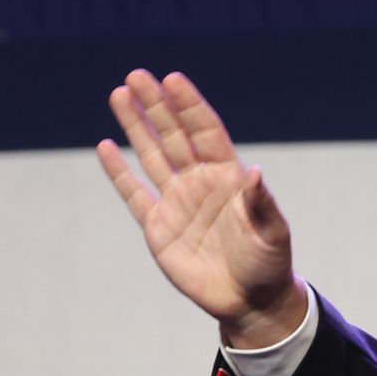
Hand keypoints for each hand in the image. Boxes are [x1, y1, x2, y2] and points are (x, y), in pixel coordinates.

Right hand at [97, 69, 305, 347]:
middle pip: (174, 135)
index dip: (189, 105)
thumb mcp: (271, 233)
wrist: (249, 300)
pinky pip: (134, 194)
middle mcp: (200, 182)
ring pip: (151, 155)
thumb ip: (260, 204)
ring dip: (136, 126)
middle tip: (136, 75)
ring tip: (119, 94)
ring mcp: (177, 202)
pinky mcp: (159, 228)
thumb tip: (255, 172)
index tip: (172, 78)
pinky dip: (119, 172)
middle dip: (156, 105)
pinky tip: (105, 147)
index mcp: (228, 177)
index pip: (205, 131)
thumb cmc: (268, 263)